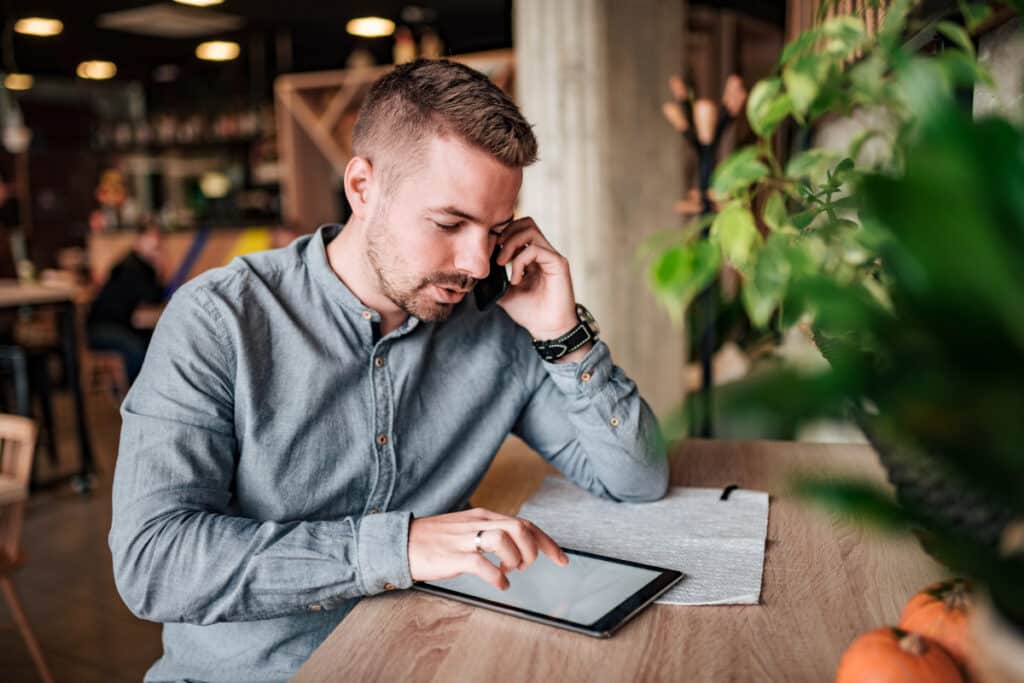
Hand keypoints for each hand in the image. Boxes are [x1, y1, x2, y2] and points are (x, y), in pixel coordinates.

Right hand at [408, 507, 568, 590]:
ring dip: (516, 560)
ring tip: (509, 572)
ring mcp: (465, 539)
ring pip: (505, 540)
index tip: (561, 559)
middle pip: (521, 528)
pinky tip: (500, 584)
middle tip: (527, 567)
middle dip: (534, 551)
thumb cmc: (433, 539)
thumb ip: (490, 534)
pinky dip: (498, 577)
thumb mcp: (466, 529)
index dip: (548, 542)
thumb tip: (515, 551)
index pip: (526, 524)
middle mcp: (478, 523)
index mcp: (483, 517)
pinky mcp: (454, 556)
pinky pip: (484, 564)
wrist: (400, 541)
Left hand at [494, 217, 577, 341]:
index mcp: (532, 256)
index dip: (500, 235)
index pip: (517, 230)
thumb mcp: (504, 293)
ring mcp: (551, 255)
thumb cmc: (529, 312)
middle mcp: (543, 252)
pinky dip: (520, 261)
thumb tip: (476, 270)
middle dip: (505, 233)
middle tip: (494, 254)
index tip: (487, 253)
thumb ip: (494, 278)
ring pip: (530, 229)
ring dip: (510, 243)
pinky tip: (516, 279)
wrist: (547, 329)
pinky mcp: (558, 263)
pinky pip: (535, 249)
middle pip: (525, 222)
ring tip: (502, 263)